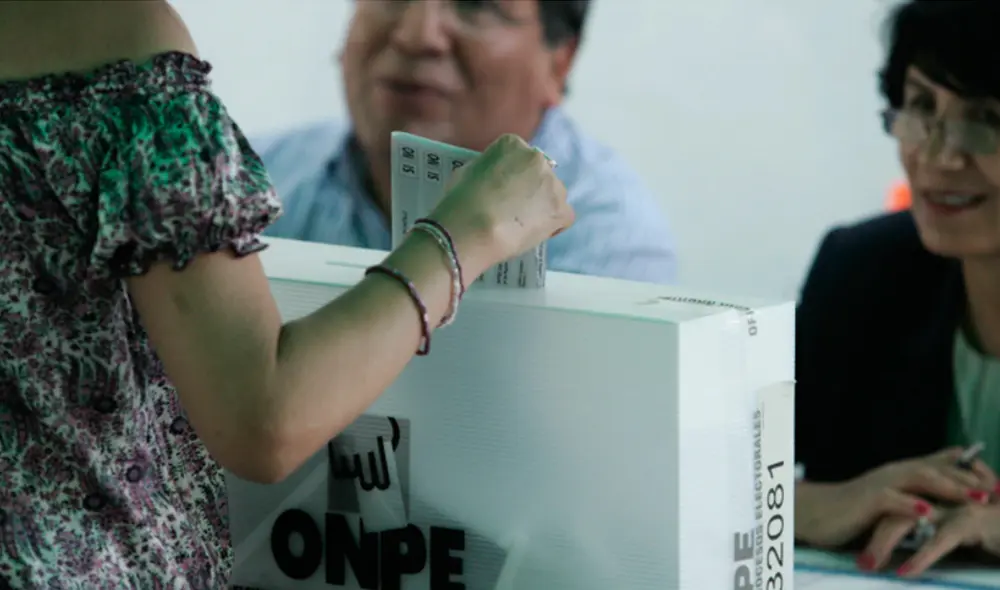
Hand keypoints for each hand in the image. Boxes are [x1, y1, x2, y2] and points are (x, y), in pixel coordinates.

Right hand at [429, 134, 573, 275]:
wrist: (473, 230)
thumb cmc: (460, 201)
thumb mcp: (467, 171)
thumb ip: (488, 169)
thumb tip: (496, 178)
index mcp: (512, 144)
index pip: (516, 155)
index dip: (509, 175)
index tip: (501, 189)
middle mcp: (538, 158)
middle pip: (538, 172)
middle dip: (529, 188)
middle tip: (512, 208)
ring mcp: (553, 184)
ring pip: (552, 194)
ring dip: (542, 205)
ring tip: (523, 224)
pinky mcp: (562, 210)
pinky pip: (563, 216)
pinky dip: (553, 225)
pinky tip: (535, 232)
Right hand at [796, 448, 995, 549]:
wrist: (818, 513)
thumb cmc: (855, 509)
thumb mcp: (893, 498)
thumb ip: (916, 490)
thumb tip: (943, 487)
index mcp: (902, 472)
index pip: (942, 465)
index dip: (972, 472)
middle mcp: (895, 473)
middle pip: (938, 469)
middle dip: (970, 479)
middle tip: (998, 490)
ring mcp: (880, 484)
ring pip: (919, 479)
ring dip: (949, 487)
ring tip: (975, 498)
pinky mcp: (865, 500)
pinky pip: (890, 500)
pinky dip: (910, 505)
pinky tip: (928, 512)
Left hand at [864, 501, 999, 577]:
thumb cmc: (994, 530)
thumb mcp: (960, 530)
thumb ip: (936, 532)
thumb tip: (913, 541)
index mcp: (933, 497)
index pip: (894, 509)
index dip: (874, 527)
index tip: (860, 552)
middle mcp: (939, 498)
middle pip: (894, 514)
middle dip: (874, 539)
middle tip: (861, 563)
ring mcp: (953, 506)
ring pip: (908, 524)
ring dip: (885, 546)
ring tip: (869, 566)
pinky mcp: (970, 521)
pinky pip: (939, 540)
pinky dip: (921, 557)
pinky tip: (906, 572)